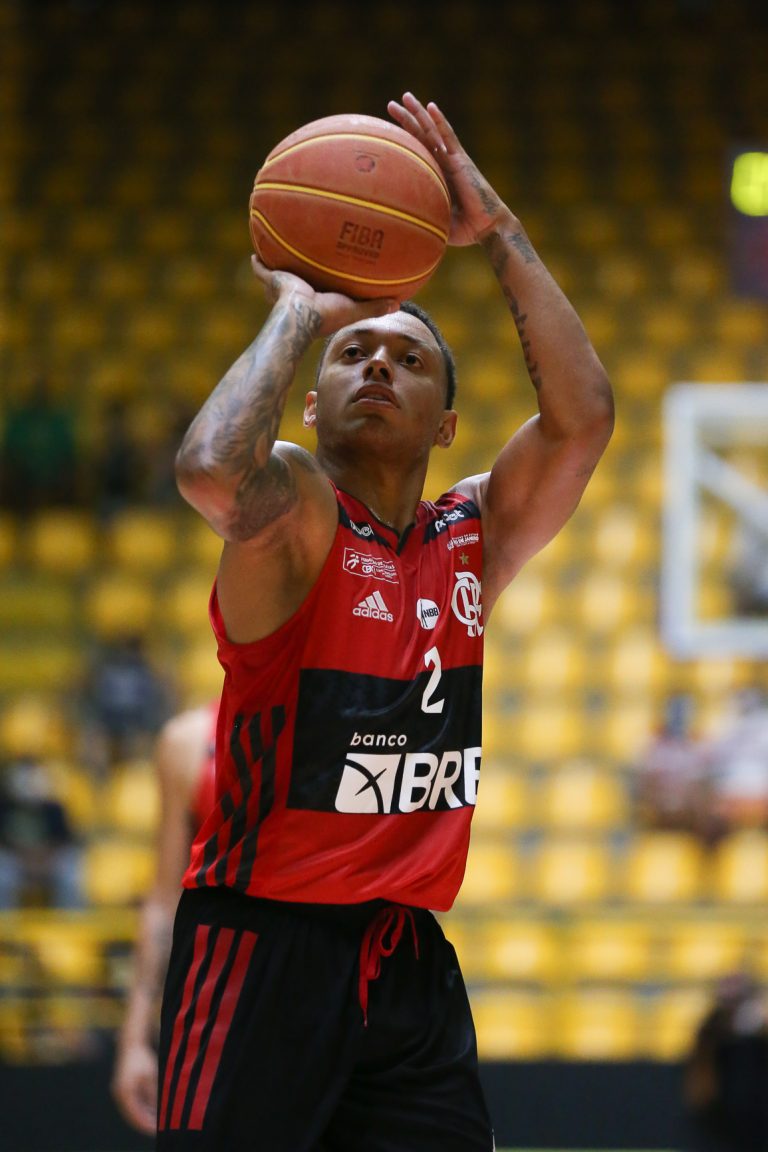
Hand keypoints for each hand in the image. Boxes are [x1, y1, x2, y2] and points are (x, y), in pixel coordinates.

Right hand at [112, 1042, 158, 1135]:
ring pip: (133, 1109)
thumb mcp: (150, 1076)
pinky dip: (143, 1107)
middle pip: (132, 1115)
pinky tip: (154, 1109)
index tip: (157, 1130)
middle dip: (145, 1122)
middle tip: (158, 1129)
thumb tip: (158, 1110)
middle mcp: (120, 1094)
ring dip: (144, 1115)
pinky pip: (133, 1102)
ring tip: (159, 1121)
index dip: (146, 1124)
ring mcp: (121, 1091)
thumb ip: (153, 1094)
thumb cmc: (142, 1058)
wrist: (132, 1043)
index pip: (135, 1115)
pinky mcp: (124, 1087)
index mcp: (124, 1093)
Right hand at [251, 255, 397, 336]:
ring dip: (278, 264)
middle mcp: (297, 294)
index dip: (322, 285)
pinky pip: (262, 268)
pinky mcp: (271, 279)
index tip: (325, 279)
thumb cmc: (326, 315)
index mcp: (315, 300)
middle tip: (300, 261)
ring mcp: (282, 287)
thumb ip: (373, 307)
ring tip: (277, 250)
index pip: (319, 290)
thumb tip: (398, 304)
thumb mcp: (354, 310)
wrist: (300, 315)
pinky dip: (258, 261)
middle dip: (297, 273)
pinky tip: (255, 250)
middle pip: (297, 280)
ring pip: (278, 274)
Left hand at [387, 93, 507, 246]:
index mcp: (438, 175)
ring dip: (418, 113)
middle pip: (422, 135)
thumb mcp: (436, 221)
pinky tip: (430, 107)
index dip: (404, 138)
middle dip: (407, 118)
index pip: (418, 151)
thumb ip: (421, 215)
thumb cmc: (465, 230)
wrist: (487, 227)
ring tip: (405, 97)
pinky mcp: (461, 160)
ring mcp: (453, 159)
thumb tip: (398, 224)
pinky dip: (439, 121)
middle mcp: (444, 162)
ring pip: (432, 130)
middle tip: (391, 104)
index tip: (387, 128)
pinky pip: (449, 136)